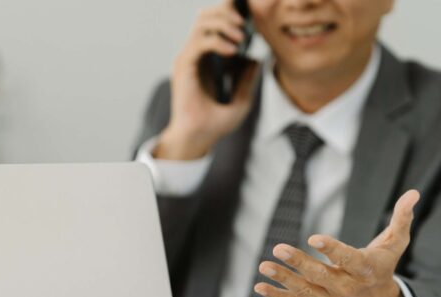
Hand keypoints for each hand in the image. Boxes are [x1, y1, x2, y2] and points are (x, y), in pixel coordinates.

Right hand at [154, 1, 259, 160]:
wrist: (198, 139)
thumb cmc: (213, 126)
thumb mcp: (241, 102)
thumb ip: (248, 81)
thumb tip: (256, 60)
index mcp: (206, 60)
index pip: (214, 24)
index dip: (230, 15)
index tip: (248, 19)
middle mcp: (195, 55)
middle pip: (207, 15)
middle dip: (227, 12)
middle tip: (245, 24)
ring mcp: (188, 58)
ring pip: (202, 23)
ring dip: (224, 23)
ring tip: (240, 36)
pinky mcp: (184, 66)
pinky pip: (200, 42)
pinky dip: (217, 41)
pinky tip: (233, 50)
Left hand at [255, 190, 420, 296]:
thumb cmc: (382, 265)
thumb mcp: (395, 243)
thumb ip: (402, 218)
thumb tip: (413, 193)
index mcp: (367, 270)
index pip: (349, 260)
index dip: (332, 249)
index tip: (314, 238)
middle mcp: (348, 288)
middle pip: (322, 276)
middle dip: (300, 263)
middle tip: (279, 248)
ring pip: (305, 291)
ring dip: (284, 279)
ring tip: (264, 266)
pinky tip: (260, 286)